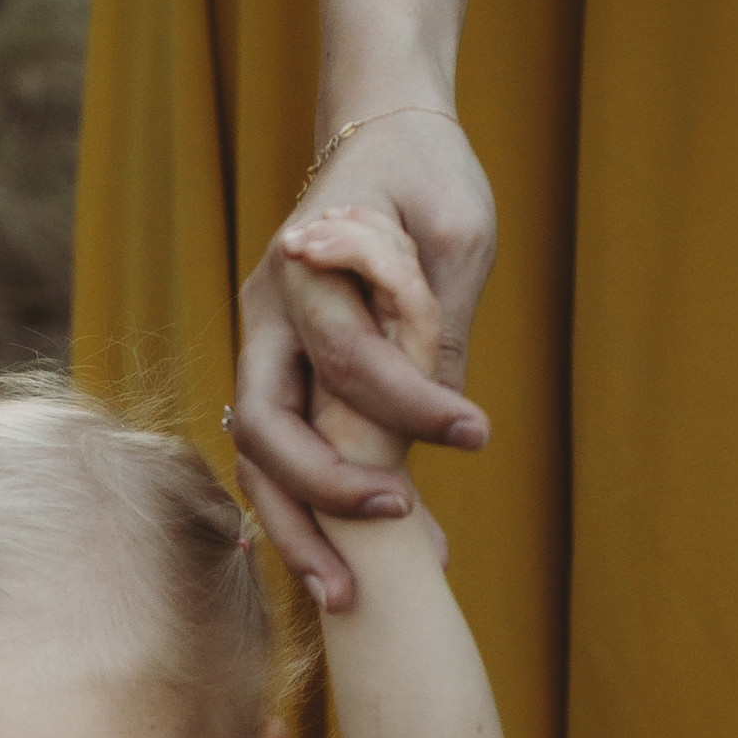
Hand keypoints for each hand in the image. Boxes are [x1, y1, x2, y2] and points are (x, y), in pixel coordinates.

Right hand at [230, 103, 495, 609]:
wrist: (385, 138)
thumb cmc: (428, 175)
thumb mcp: (456, 234)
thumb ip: (438, 323)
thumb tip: (442, 428)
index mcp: (305, 268)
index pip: (348, 358)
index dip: (411, 405)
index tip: (479, 435)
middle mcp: (267, 314)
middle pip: (266, 427)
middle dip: (321, 498)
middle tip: (393, 543)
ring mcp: (265, 347)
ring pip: (259, 456)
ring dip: (298, 530)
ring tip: (348, 598)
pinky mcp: (284, 374)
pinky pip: (280, 455)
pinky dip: (307, 510)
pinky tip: (345, 564)